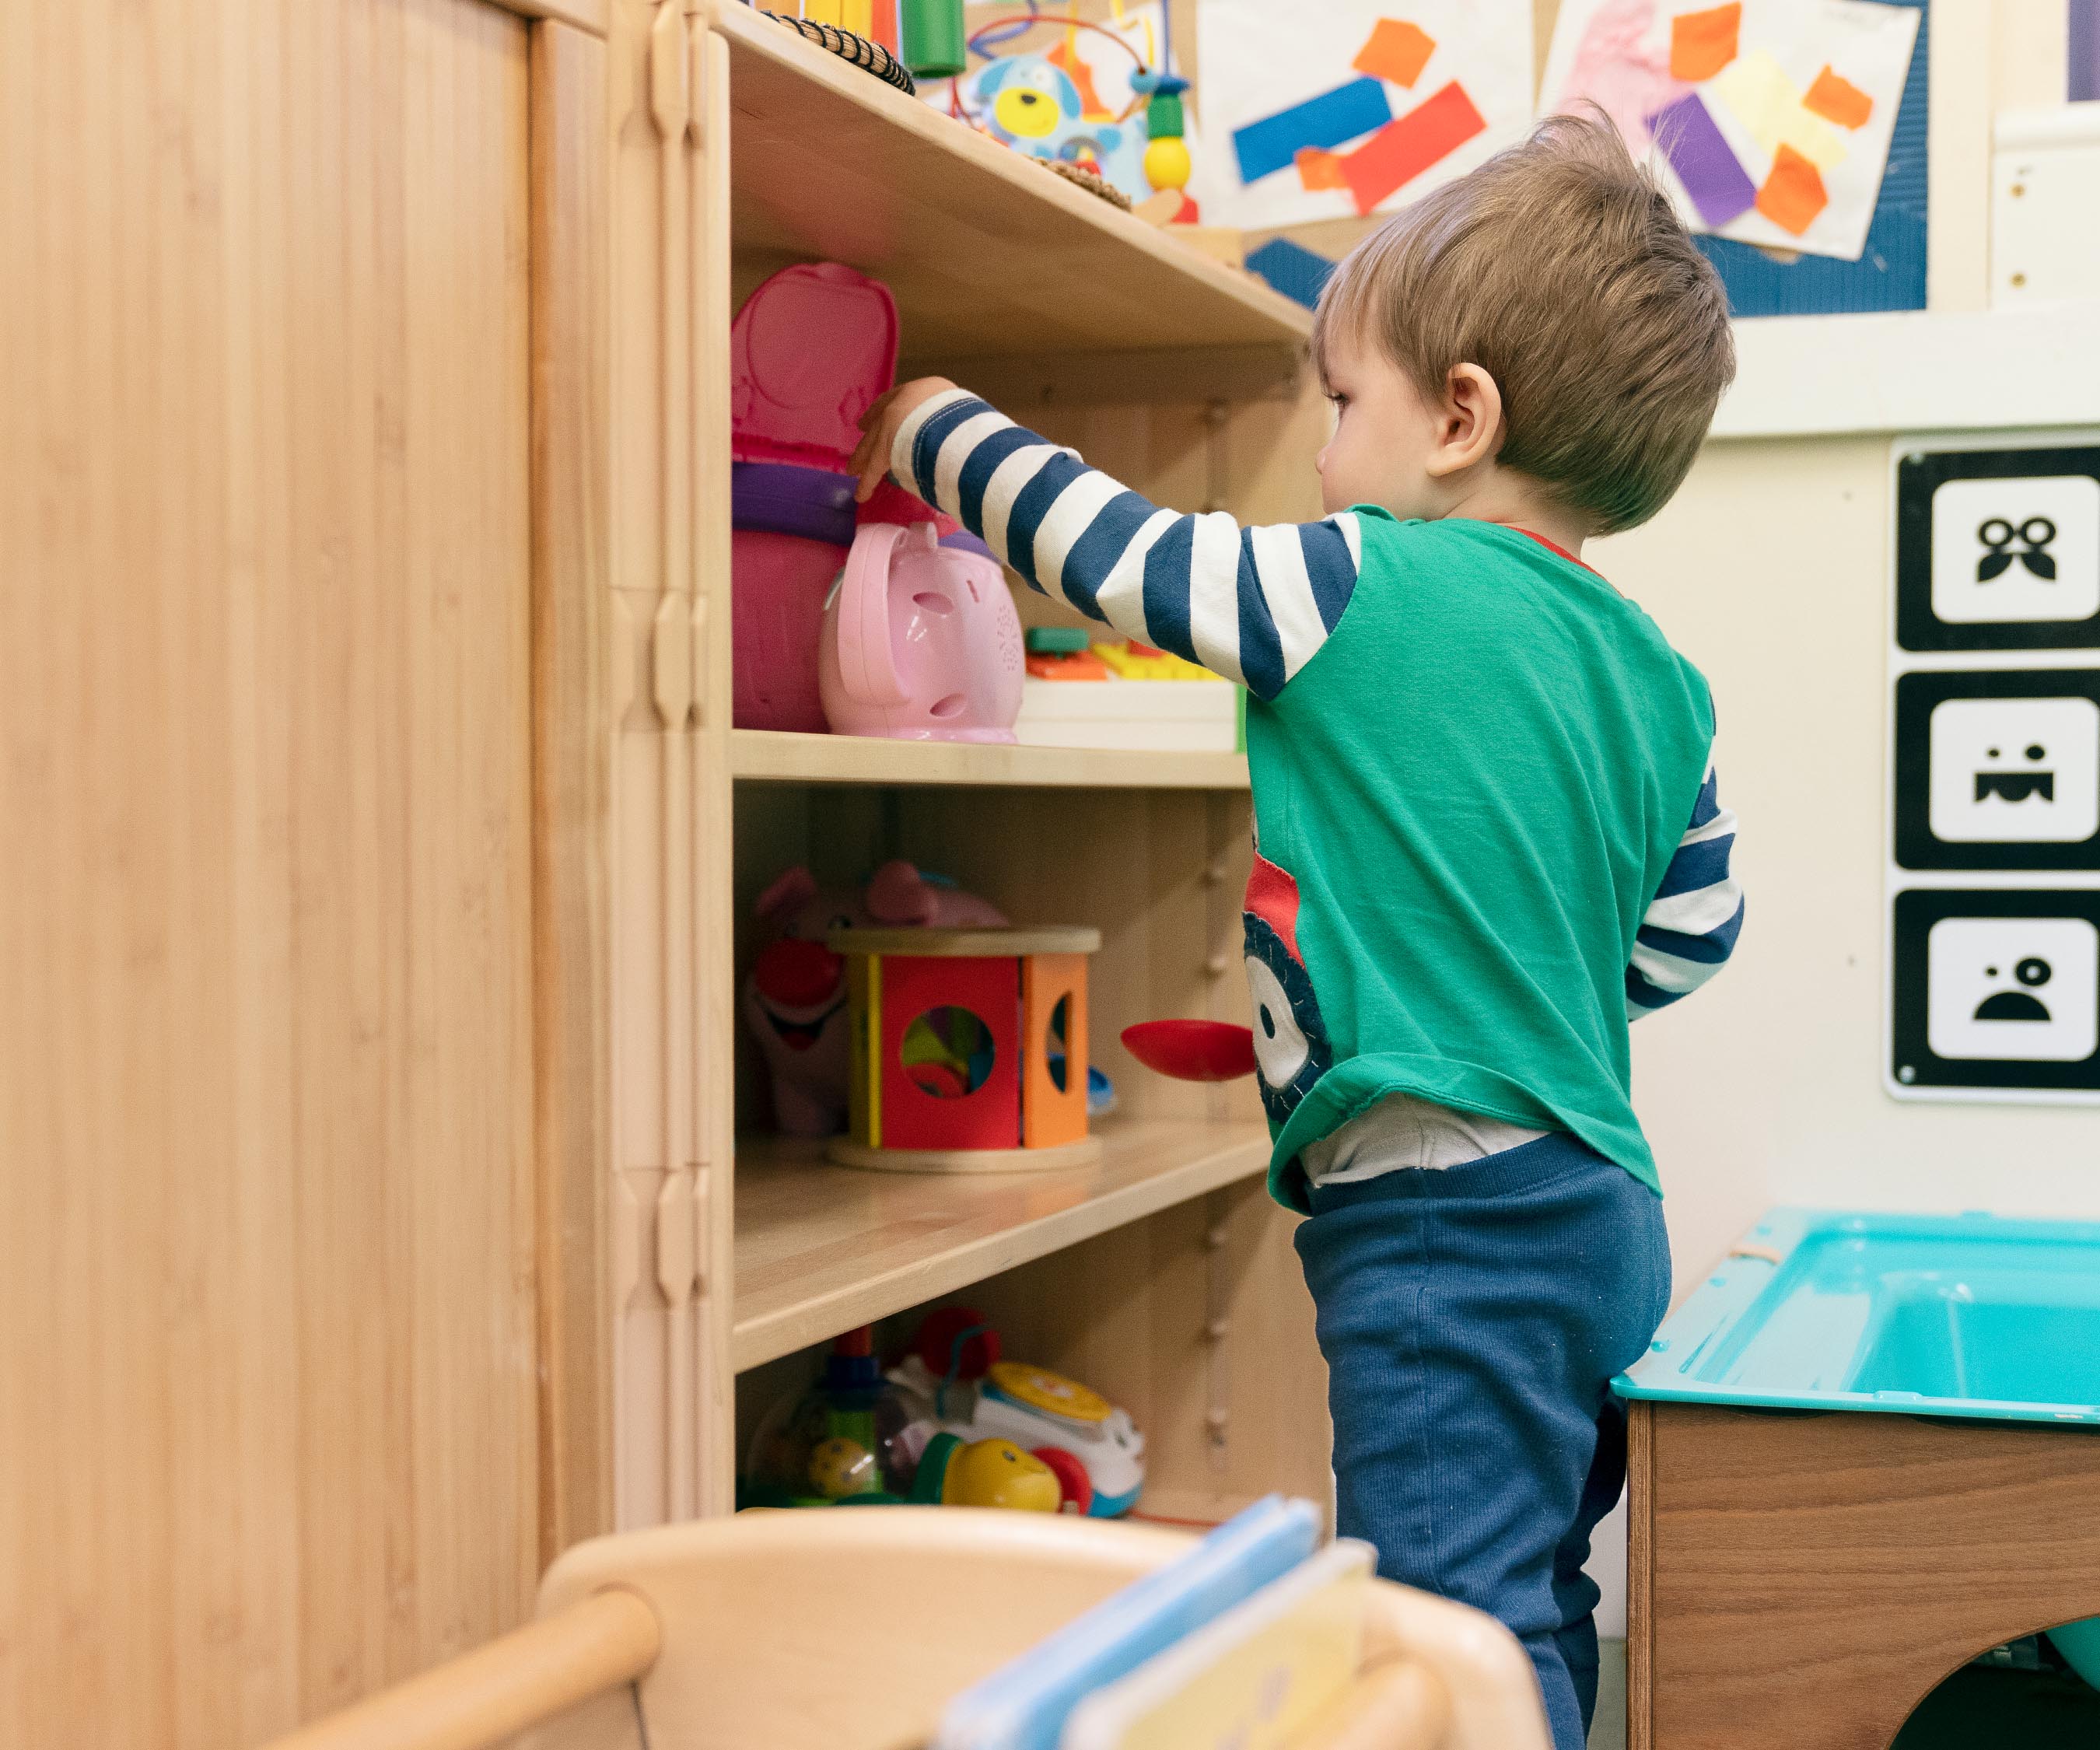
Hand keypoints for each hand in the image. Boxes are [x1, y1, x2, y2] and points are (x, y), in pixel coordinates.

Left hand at [852, 377, 955, 502]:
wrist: (952, 417)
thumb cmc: (965, 412)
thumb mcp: (960, 407)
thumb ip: (952, 419)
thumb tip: (960, 433)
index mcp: (918, 392)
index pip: (893, 399)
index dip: (882, 409)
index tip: (873, 417)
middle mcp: (899, 406)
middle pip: (879, 422)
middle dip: (869, 433)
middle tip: (860, 436)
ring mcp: (890, 427)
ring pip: (871, 446)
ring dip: (861, 459)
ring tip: (852, 471)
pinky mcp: (885, 449)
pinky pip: (874, 470)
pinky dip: (867, 484)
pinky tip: (861, 496)